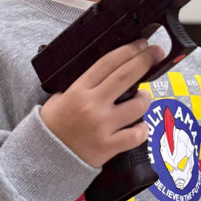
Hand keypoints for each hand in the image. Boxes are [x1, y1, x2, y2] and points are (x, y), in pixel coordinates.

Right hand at [40, 40, 162, 167]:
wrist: (44, 156)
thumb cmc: (53, 125)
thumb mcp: (61, 97)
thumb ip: (83, 85)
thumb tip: (110, 73)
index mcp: (78, 90)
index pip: (108, 63)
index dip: (128, 50)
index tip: (141, 44)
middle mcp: (92, 106)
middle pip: (126, 76)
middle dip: (144, 61)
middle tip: (156, 53)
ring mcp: (102, 127)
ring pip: (137, 105)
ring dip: (145, 97)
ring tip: (143, 97)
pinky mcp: (108, 146)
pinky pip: (136, 135)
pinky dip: (142, 129)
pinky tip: (140, 125)